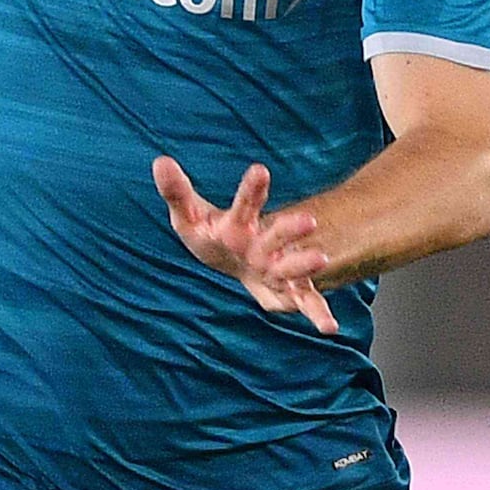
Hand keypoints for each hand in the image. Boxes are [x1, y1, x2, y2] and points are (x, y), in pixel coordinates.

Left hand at [152, 156, 336, 332]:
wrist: (235, 262)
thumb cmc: (214, 235)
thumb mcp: (190, 218)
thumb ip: (177, 193)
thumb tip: (160, 162)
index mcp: (241, 223)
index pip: (246, 204)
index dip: (252, 189)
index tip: (259, 170)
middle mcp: (265, 243)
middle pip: (278, 235)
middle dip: (289, 229)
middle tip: (307, 221)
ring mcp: (279, 267)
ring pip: (294, 266)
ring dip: (305, 263)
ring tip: (320, 259)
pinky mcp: (288, 291)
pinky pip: (305, 302)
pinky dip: (318, 313)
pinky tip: (330, 327)